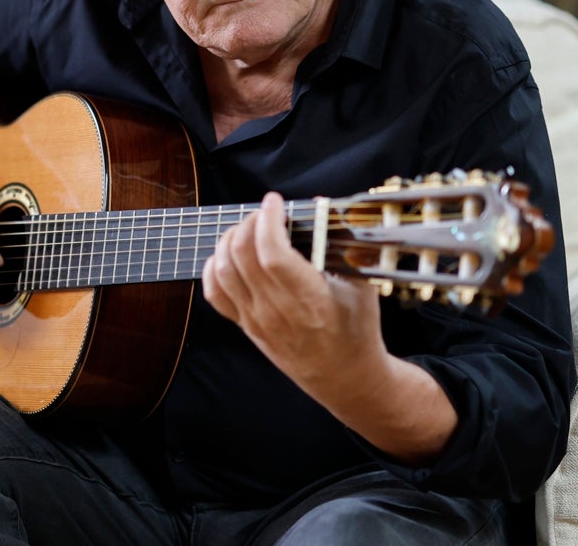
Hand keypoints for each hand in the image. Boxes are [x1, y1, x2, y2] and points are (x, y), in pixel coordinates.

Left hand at [202, 192, 387, 402]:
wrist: (344, 377)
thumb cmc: (357, 330)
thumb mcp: (363, 287)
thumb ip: (346, 249)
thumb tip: (325, 209)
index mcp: (309, 299)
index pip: (273, 253)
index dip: (268, 220)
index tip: (275, 201)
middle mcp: (276, 310)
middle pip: (242, 255)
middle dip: (249, 222)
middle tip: (265, 213)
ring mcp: (256, 319)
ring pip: (223, 270)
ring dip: (229, 240)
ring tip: (247, 229)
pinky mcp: (245, 326)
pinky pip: (215, 293)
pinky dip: (214, 266)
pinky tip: (228, 254)